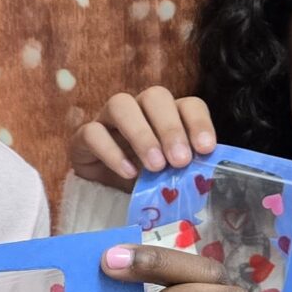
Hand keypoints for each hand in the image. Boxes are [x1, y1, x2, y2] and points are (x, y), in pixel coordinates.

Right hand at [72, 87, 218, 187]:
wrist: (106, 194)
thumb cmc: (146, 180)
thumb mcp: (171, 177)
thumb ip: (187, 171)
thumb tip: (206, 177)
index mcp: (169, 114)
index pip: (189, 104)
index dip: (199, 122)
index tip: (206, 149)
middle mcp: (140, 108)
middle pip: (155, 97)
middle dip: (170, 128)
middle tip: (180, 161)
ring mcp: (109, 118)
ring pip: (121, 104)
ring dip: (141, 134)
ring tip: (155, 166)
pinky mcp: (84, 135)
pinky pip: (93, 132)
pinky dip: (111, 152)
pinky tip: (128, 173)